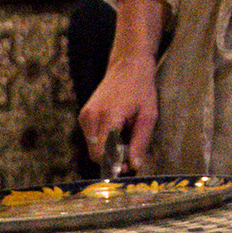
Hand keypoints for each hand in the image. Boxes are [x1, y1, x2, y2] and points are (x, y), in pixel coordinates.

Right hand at [83, 46, 161, 169]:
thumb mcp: (148, 116)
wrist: (127, 66)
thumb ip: (140, 142)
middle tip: (130, 153)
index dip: (115, 165)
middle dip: (112, 159)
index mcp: (108, 117)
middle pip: (96, 154)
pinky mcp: (83, 115)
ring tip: (125, 134)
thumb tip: (134, 166)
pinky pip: (91, 138)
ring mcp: (85, 116)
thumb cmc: (141, 89)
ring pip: (92, 148)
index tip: (130, 166)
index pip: (103, 154)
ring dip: (108, 149)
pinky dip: (103, 140)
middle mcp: (91, 117)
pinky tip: (117, 128)